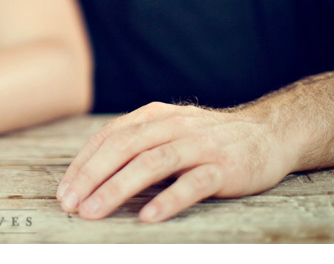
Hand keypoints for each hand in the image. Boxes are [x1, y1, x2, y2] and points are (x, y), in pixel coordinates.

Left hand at [56, 102, 293, 222]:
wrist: (269, 133)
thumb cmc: (209, 139)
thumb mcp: (169, 131)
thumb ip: (137, 144)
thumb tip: (91, 175)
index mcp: (154, 116)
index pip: (109, 137)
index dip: (83, 165)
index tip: (64, 192)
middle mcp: (173, 126)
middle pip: (123, 148)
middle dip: (91, 177)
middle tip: (70, 205)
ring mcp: (199, 146)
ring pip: (152, 163)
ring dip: (118, 188)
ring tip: (94, 211)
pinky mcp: (224, 168)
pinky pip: (193, 183)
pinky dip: (169, 200)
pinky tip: (147, 217)